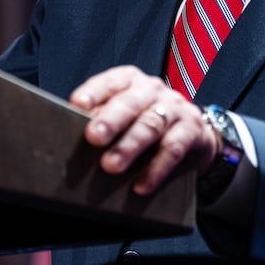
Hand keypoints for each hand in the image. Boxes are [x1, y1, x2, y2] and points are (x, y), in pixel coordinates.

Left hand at [69, 65, 220, 194]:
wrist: (193, 131)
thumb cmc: (144, 119)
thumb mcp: (124, 112)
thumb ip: (101, 117)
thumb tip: (71, 133)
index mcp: (129, 80)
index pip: (110, 82)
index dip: (94, 92)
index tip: (77, 105)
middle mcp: (151, 89)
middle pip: (130, 103)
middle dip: (111, 120)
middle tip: (93, 138)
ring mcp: (174, 108)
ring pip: (151, 125)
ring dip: (129, 147)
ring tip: (110, 166)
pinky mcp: (192, 130)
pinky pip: (173, 149)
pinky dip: (156, 169)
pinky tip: (141, 185)